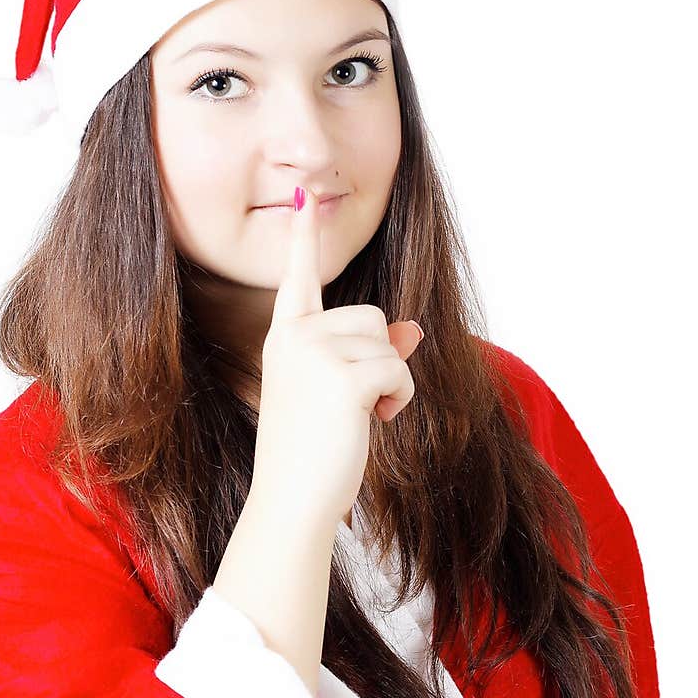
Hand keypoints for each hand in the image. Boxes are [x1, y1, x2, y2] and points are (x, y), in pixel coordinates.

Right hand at [250, 186, 423, 528]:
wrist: (291, 501)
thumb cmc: (311, 453)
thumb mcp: (339, 395)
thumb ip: (370, 355)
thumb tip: (413, 330)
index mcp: (285, 336)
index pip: (298, 278)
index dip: (304, 237)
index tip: (306, 196)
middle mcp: (295, 335)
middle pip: (370, 317)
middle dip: (378, 359)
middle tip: (352, 406)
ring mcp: (315, 352)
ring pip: (388, 344)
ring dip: (391, 382)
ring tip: (359, 417)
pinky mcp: (343, 375)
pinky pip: (398, 369)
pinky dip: (399, 398)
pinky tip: (373, 422)